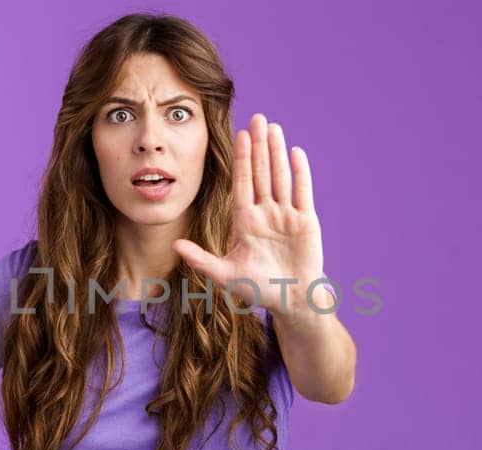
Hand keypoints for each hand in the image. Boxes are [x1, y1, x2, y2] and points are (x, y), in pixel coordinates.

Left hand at [173, 113, 324, 312]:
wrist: (291, 300)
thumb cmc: (258, 289)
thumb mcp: (225, 275)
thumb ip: (201, 259)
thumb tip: (174, 246)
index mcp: (245, 220)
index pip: (243, 182)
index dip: (241, 158)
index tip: (239, 135)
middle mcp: (266, 212)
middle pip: (262, 172)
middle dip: (259, 145)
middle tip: (257, 117)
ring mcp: (286, 214)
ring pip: (281, 176)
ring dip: (277, 151)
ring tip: (274, 127)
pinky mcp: (306, 220)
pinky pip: (303, 191)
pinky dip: (300, 172)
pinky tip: (295, 152)